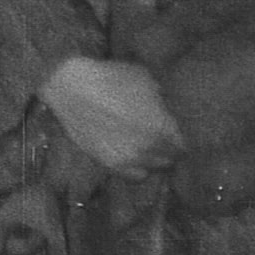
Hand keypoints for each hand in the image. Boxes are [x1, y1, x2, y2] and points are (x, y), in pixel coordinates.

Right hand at [38, 57, 184, 178]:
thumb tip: (166, 108)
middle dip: (168, 150)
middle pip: (170, 159)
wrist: (72, 88)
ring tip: (147, 148)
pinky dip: (137, 169)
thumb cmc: (111, 78)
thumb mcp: (145, 79)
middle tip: (162, 140)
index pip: (183, 145)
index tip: (175, 133)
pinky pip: (133, 176)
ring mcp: (129, 159)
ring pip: (152, 170)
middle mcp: (149, 148)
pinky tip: (132, 156)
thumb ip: (161, 99)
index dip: (180, 138)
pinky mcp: (110, 164)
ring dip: (153, 160)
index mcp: (162, 127)